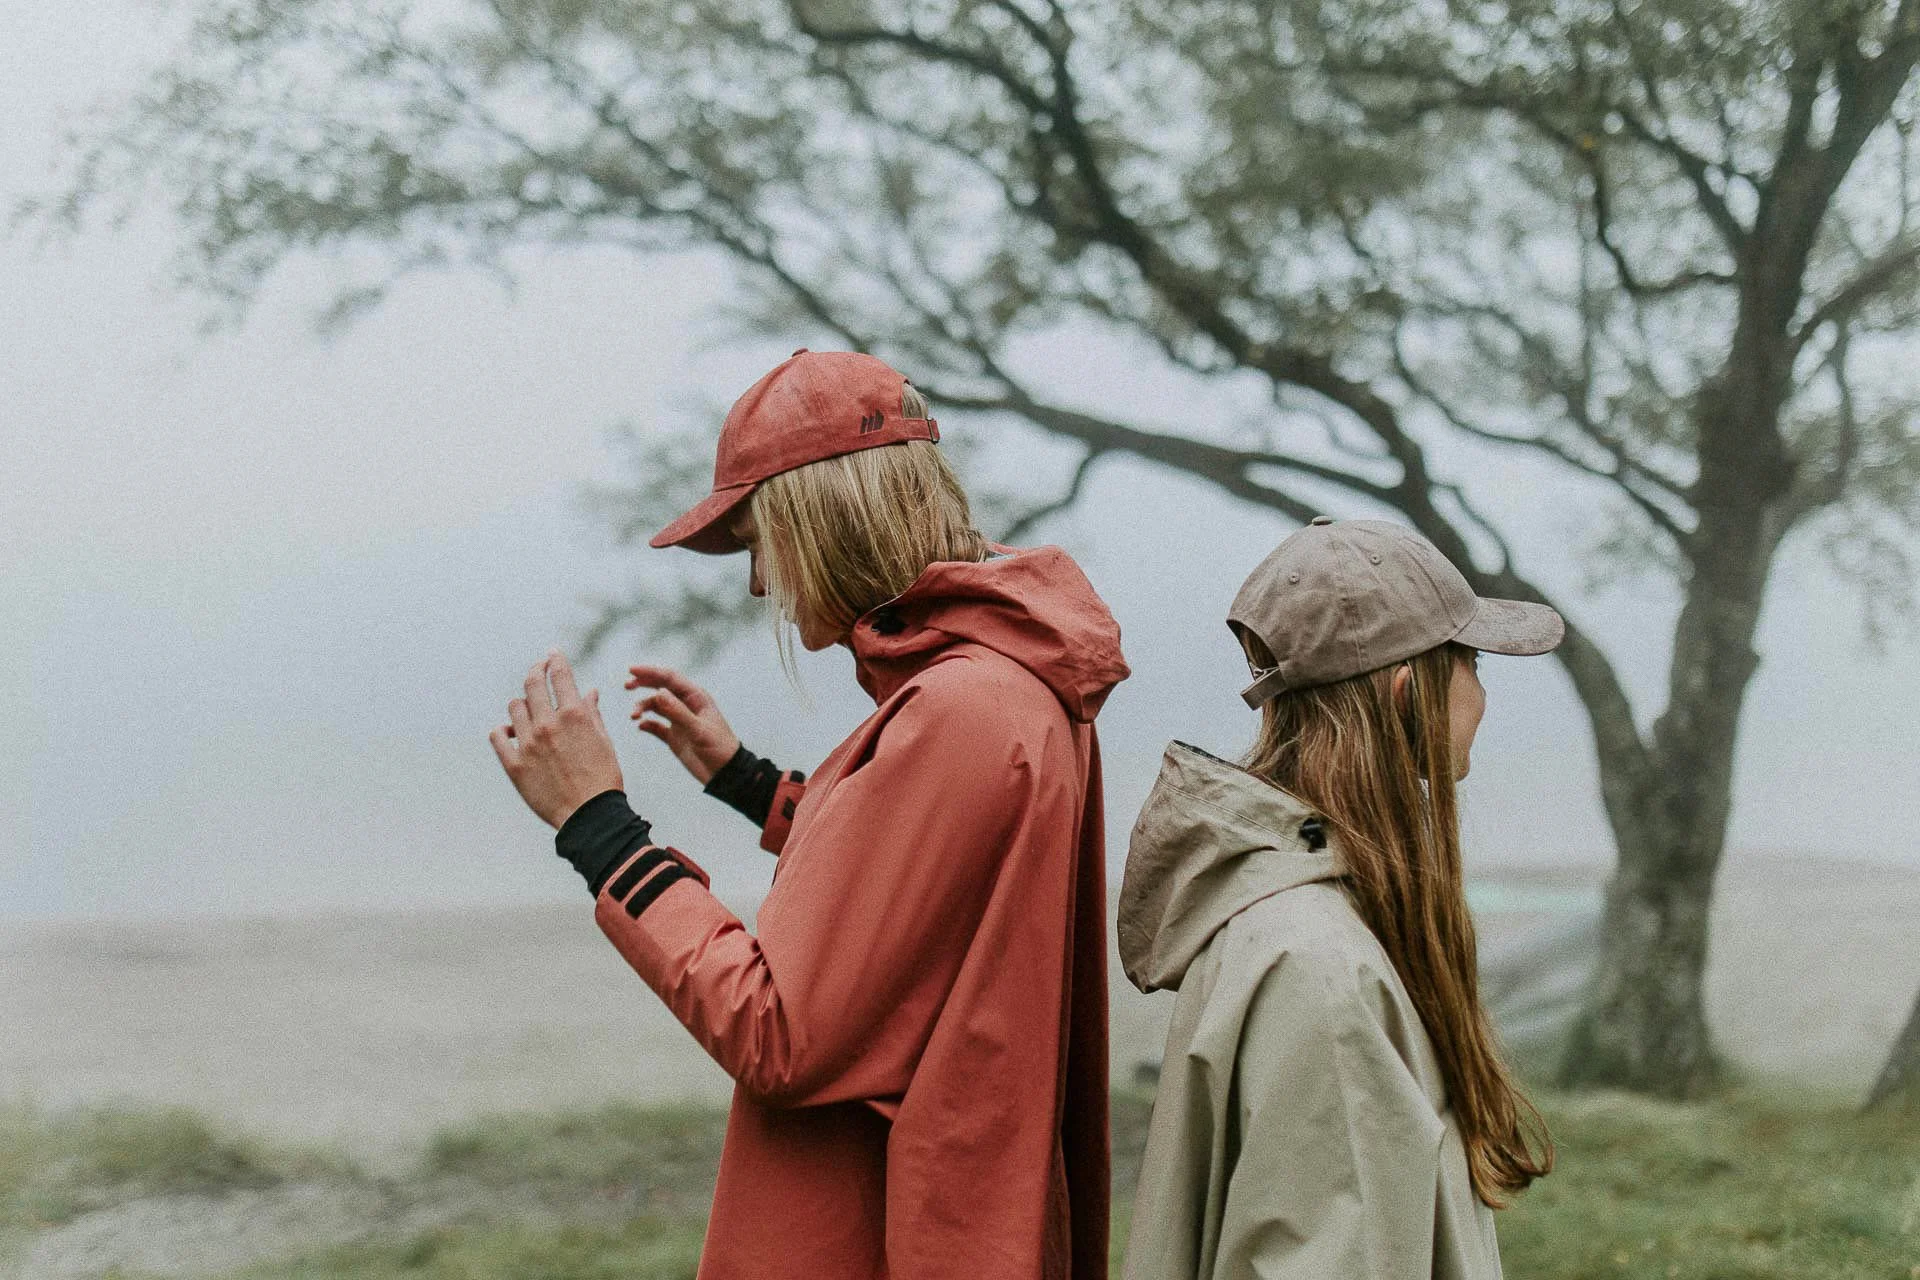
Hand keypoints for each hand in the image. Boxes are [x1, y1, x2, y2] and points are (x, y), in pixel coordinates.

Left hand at [490, 651, 623, 827]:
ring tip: (529, 711)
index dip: (555, 659)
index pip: (560, 675)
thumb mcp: (604, 742)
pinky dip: (502, 731)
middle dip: (535, 671)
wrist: (590, 816)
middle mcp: (548, 725)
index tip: (553, 654)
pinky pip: (497, 737)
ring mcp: (528, 744)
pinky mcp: (514, 765)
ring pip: (514, 708)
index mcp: (574, 716)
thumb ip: (592, 713)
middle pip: (532, 684)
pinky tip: (510, 733)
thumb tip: (590, 692)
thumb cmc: (603, 778)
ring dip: (522, 705)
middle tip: (537, 669)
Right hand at [625, 664, 739, 785]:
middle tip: (627, 686)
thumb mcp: (698, 730)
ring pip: (656, 706)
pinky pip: (656, 726)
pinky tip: (641, 726)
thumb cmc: (718, 748)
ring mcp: (679, 720)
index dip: (651, 672)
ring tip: (633, 716)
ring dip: (643, 707)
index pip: (670, 678)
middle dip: (643, 684)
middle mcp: (686, 705)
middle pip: (661, 687)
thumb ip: (678, 712)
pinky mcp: (674, 736)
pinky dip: (647, 724)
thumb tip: (659, 692)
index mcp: (696, 697)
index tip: (631, 670)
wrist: (725, 773)